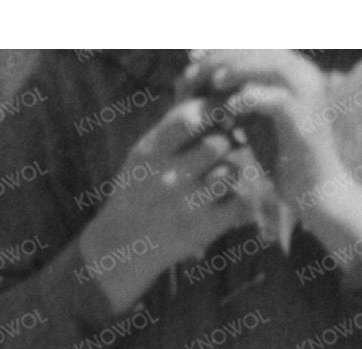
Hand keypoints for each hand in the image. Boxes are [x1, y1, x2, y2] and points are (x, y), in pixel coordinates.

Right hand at [78, 96, 265, 308]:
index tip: (220, 111)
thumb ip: (170, 126)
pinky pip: (239, 202)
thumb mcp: (142, 154)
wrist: (123, 245)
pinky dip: (238, 199)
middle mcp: (168, 176)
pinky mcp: (203, 229)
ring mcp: (187, 204)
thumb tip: (201, 89)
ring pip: (232, 171)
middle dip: (226, 142)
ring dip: (232, 170)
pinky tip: (226, 199)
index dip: (212, 109)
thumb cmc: (137, 190)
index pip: (190, 116)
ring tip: (220, 175)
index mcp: (151, 152)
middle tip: (227, 146)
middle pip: (219, 143)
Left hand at [182, 50, 361, 245]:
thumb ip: (237, 94)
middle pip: (258, 50)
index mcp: (294, 70)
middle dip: (222, 58)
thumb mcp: (255, 118)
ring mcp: (309, 94)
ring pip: (269, 66)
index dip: (220, 50)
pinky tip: (228, 108)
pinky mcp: (306, 118)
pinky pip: (276, 99)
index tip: (191, 62)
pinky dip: (250, 99)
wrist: (317, 192)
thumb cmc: (283, 156)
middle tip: (192, 72)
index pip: (252, 46)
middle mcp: (305, 74)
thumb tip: (203, 76)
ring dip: (235, 71)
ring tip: (210, 83)